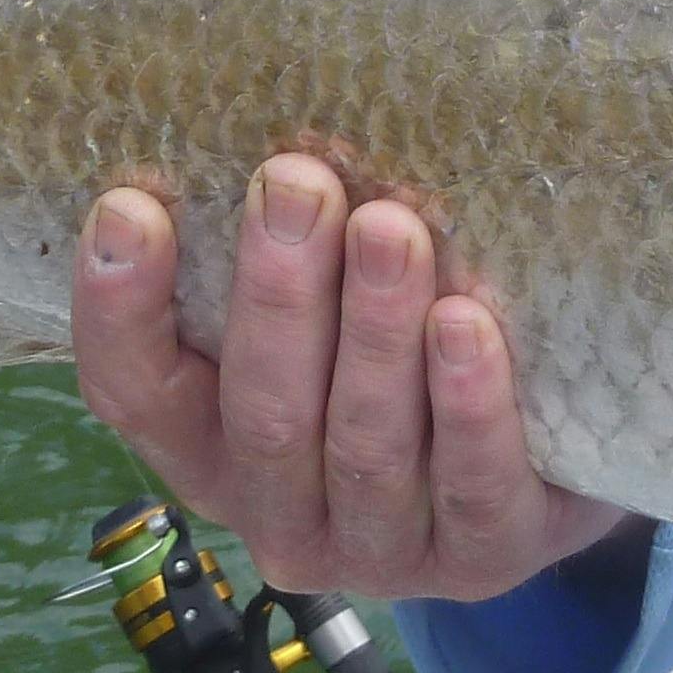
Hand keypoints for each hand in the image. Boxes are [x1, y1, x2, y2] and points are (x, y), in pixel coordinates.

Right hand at [71, 154, 632, 598]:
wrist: (551, 468)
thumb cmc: (406, 361)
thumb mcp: (326, 313)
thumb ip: (284, 251)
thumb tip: (262, 114)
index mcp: (213, 448)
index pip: (135, 393)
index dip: (121, 309)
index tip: (129, 206)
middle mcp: (282, 514)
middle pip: (262, 412)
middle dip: (278, 293)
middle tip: (296, 181)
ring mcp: (383, 551)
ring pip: (363, 445)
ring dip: (374, 333)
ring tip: (393, 229)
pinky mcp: (486, 559)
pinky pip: (473, 485)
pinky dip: (467, 406)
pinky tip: (466, 325)